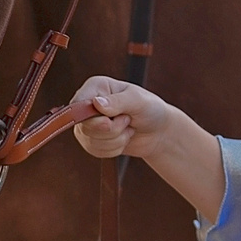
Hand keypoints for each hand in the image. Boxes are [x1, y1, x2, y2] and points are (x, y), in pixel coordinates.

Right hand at [67, 76, 225, 218]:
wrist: (161, 130)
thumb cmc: (152, 109)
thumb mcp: (139, 102)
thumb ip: (119, 103)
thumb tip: (98, 105)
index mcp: (95, 86)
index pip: (79, 103)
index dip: (95, 118)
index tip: (115, 120)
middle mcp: (87, 103)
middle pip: (84, 127)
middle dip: (112, 131)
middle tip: (129, 124)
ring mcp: (88, 125)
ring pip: (91, 143)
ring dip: (116, 142)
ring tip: (130, 130)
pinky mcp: (93, 142)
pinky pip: (95, 153)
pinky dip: (113, 151)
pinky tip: (126, 141)